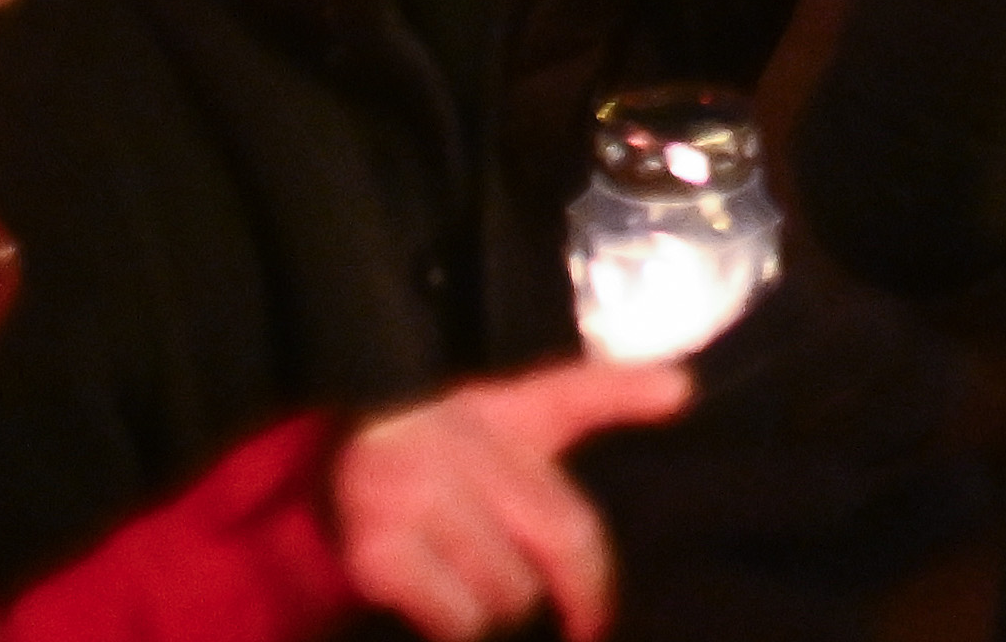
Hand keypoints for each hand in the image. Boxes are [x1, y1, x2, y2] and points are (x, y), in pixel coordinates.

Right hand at [327, 360, 684, 632]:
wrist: (323, 492)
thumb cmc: (438, 469)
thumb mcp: (504, 427)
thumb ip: (589, 404)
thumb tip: (682, 387)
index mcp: (498, 409)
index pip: (570, 389)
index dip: (627, 390)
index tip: (681, 392)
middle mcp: (457, 441)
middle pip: (562, 532)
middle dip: (585, 591)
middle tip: (590, 623)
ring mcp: (415, 494)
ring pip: (512, 587)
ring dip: (509, 609)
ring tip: (490, 596)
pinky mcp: (379, 551)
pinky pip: (458, 615)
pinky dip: (461, 626)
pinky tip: (448, 612)